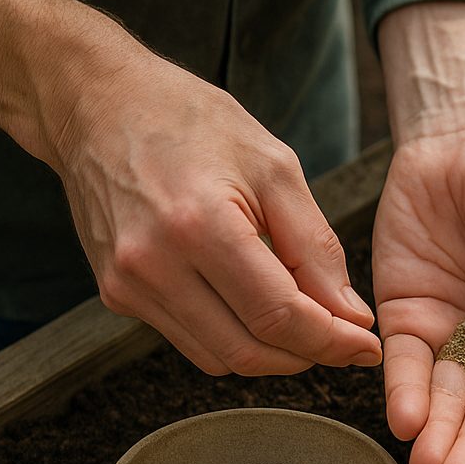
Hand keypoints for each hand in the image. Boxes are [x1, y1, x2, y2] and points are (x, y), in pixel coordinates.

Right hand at [0, 0, 380, 375]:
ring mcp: (127, 285)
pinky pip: (192, 341)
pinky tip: (259, 311)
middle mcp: (153, 265)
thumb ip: (316, 247)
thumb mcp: (274, 167)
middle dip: (308, 355)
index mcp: (198, 225)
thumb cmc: (191, 122)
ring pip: (220, 358)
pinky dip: (236, 339)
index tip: (367, 348)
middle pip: (249, 350)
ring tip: (308, 325)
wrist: (97, 104)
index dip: (331, 342)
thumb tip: (352, 316)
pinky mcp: (116, 295)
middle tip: (346, 342)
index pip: (277, 316)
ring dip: (273, 355)